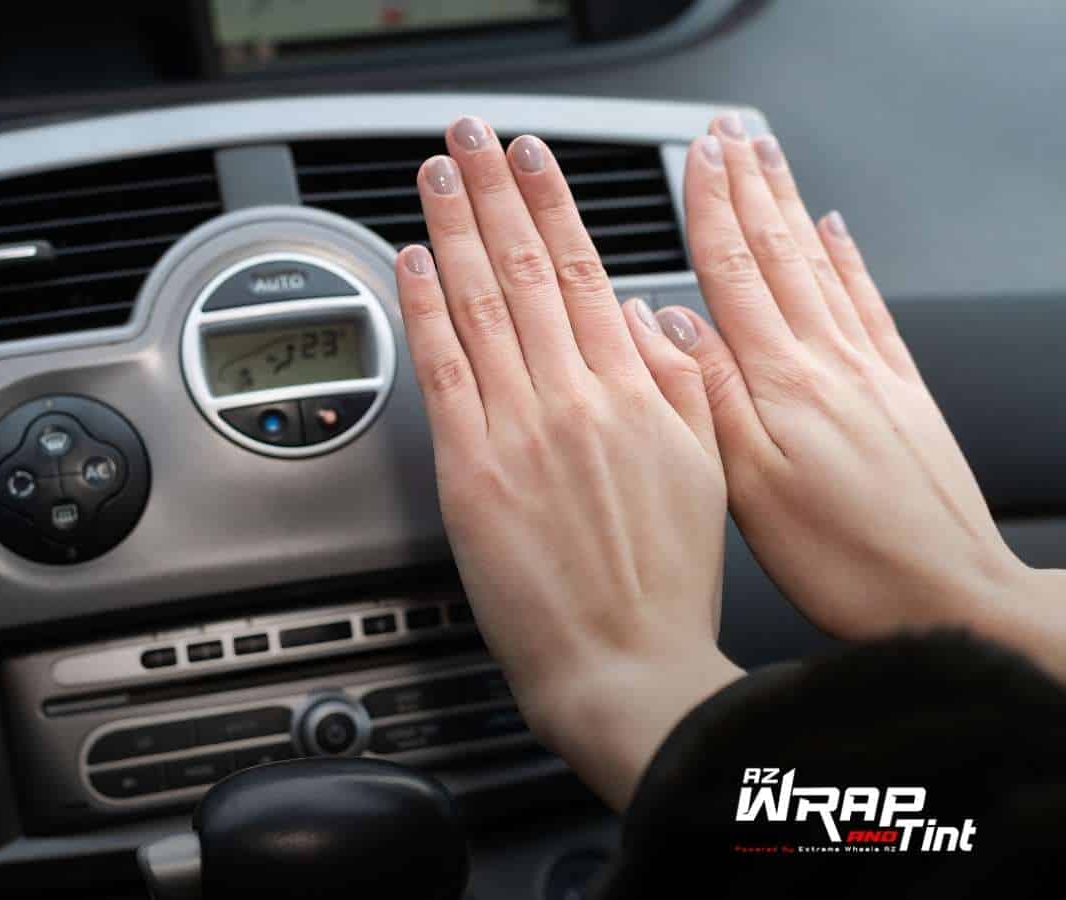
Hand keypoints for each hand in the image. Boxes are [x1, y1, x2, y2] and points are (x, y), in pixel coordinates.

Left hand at [395, 116, 741, 809]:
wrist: (625, 667)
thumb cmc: (664, 584)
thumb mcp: (705, 470)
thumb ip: (678, 385)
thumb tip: (639, 320)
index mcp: (636, 393)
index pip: (585, 273)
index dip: (554, 206)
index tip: (534, 160)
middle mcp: (575, 398)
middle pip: (525, 271)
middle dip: (496, 192)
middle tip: (472, 138)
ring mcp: (519, 431)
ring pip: (480, 306)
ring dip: (454, 229)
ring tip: (438, 175)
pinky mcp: (471, 474)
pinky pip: (443, 373)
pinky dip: (424, 311)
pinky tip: (412, 263)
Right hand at [654, 114, 1065, 676]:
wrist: (947, 593)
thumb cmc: (844, 559)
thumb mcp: (750, 489)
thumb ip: (709, 397)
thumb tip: (670, 325)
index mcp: (783, 384)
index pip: (735, 273)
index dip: (711, 209)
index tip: (695, 157)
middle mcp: (830, 362)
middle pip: (779, 253)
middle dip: (749, 187)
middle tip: (728, 134)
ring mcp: (870, 371)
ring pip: (820, 266)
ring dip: (789, 206)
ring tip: (769, 159)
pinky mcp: (900, 390)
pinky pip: (869, 304)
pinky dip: (849, 258)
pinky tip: (837, 231)